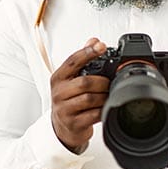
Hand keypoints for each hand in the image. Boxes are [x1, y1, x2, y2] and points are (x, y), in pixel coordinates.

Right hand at [50, 38, 110, 152]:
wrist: (62, 127)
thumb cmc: (68, 100)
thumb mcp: (70, 79)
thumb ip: (81, 60)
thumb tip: (93, 40)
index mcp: (58, 78)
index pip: (73, 61)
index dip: (88, 52)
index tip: (101, 46)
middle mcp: (59, 93)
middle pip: (84, 82)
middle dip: (102, 82)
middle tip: (109, 82)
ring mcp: (65, 109)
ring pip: (90, 99)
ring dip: (104, 96)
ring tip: (108, 95)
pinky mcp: (74, 123)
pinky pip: (94, 114)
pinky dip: (103, 110)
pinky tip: (105, 107)